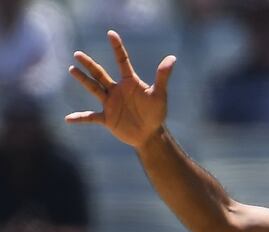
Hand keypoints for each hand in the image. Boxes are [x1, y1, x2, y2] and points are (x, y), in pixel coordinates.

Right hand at [65, 30, 175, 148]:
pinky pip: (90, 117)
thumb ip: (162, 76)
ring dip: (83, 80)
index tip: (111, 33)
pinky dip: (80, 118)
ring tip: (72, 69)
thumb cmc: (156, 113)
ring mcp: (110, 103)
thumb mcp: (159, 94)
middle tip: (77, 54)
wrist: (150, 134)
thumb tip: (172, 58)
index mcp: (129, 82)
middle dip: (89, 64)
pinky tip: (68, 119)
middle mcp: (117, 90)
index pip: (122, 61)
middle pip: (100, 74)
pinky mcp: (107, 118)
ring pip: (93, 89)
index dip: (117, 47)